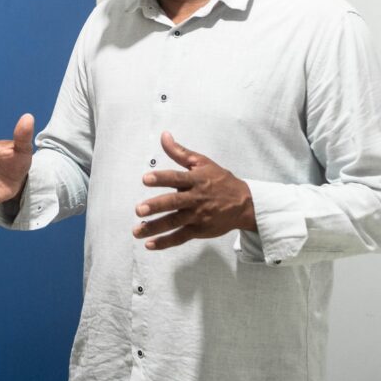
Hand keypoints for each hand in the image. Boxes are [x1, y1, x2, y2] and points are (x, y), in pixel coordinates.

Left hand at [133, 131, 256, 249]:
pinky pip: (181, 237)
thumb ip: (180, 152)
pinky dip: (165, 242)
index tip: (146, 179)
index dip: (161, 178)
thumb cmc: (220, 180)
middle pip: (174, 202)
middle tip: (139, 210)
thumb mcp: (202, 163)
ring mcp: (198, 216)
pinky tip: (150, 244)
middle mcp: (196, 198)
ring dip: (155, 227)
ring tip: (137, 231)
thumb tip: (163, 135)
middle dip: (156, 206)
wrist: (244, 204)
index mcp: (196, 180)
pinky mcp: (200, 230)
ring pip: (174, 222)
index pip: (176, 178)